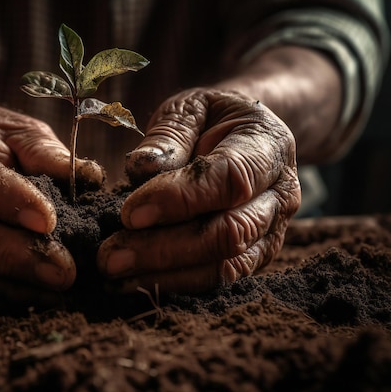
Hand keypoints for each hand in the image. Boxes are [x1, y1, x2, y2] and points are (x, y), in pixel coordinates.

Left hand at [97, 89, 300, 293]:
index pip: (230, 178)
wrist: (245, 134)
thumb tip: (142, 168)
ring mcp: (273, 230)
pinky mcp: (257, 255)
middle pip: (229, 232)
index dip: (180, 199)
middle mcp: (280, 193)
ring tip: (115, 276)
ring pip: (226, 265)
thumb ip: (169, 134)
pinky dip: (176, 284)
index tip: (129, 214)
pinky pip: (219, 279)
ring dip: (166, 275)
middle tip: (110, 257)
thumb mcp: (190, 108)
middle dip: (164, 249)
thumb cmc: (211, 119)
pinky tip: (135, 282)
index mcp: (268, 145)